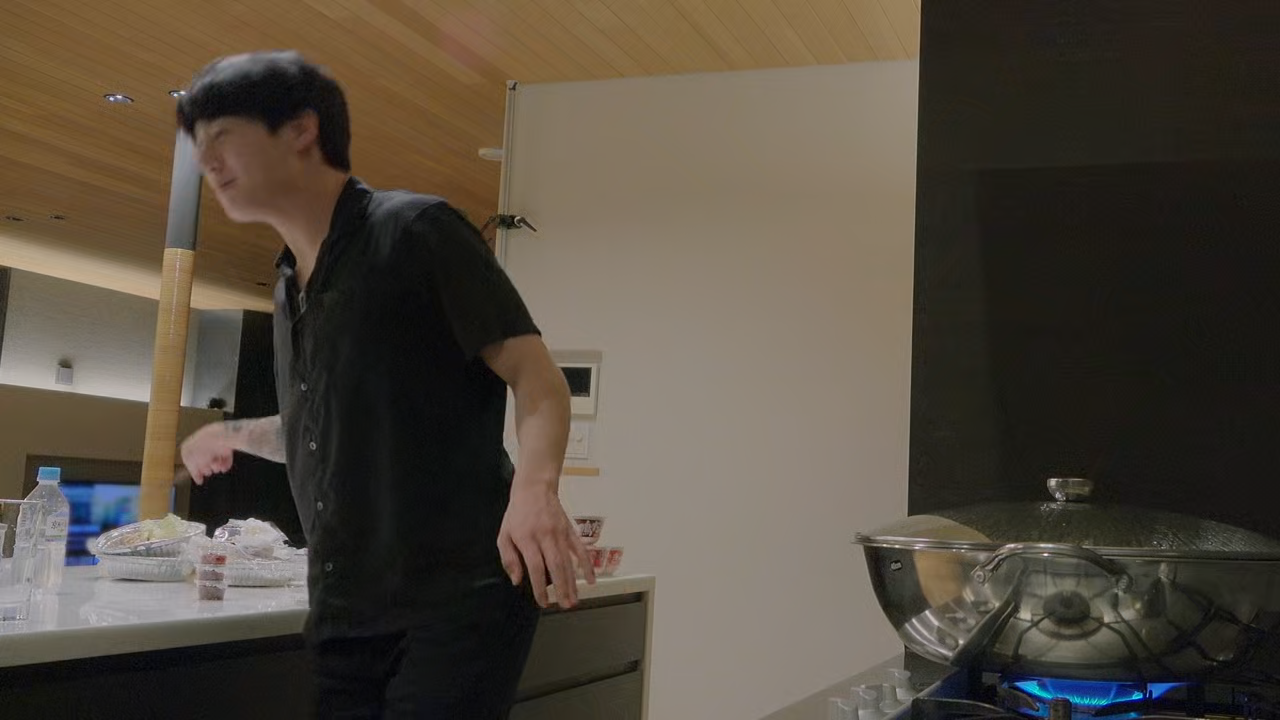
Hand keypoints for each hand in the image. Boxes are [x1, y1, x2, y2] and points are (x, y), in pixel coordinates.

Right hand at [180, 422, 235, 484]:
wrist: (217, 436)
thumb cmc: (201, 448)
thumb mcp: (191, 463)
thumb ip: (194, 473)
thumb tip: (198, 480)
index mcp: (189, 446)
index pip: (191, 460)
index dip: (195, 470)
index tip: (200, 479)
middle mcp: (202, 444)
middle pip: (204, 460)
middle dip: (207, 468)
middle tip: (208, 472)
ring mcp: (214, 444)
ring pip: (215, 459)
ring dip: (216, 466)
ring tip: (216, 468)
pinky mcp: (226, 445)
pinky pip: (226, 457)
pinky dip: (226, 463)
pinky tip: (224, 468)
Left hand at [498, 484, 594, 607]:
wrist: (535, 489)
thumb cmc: (517, 514)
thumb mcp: (504, 535)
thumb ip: (509, 558)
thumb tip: (517, 580)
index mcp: (527, 538)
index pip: (535, 567)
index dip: (540, 587)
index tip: (544, 602)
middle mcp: (545, 536)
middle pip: (556, 565)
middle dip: (562, 588)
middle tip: (566, 606)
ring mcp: (560, 533)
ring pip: (568, 560)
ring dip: (573, 582)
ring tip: (575, 600)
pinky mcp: (570, 530)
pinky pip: (580, 549)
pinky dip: (587, 564)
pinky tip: (590, 579)